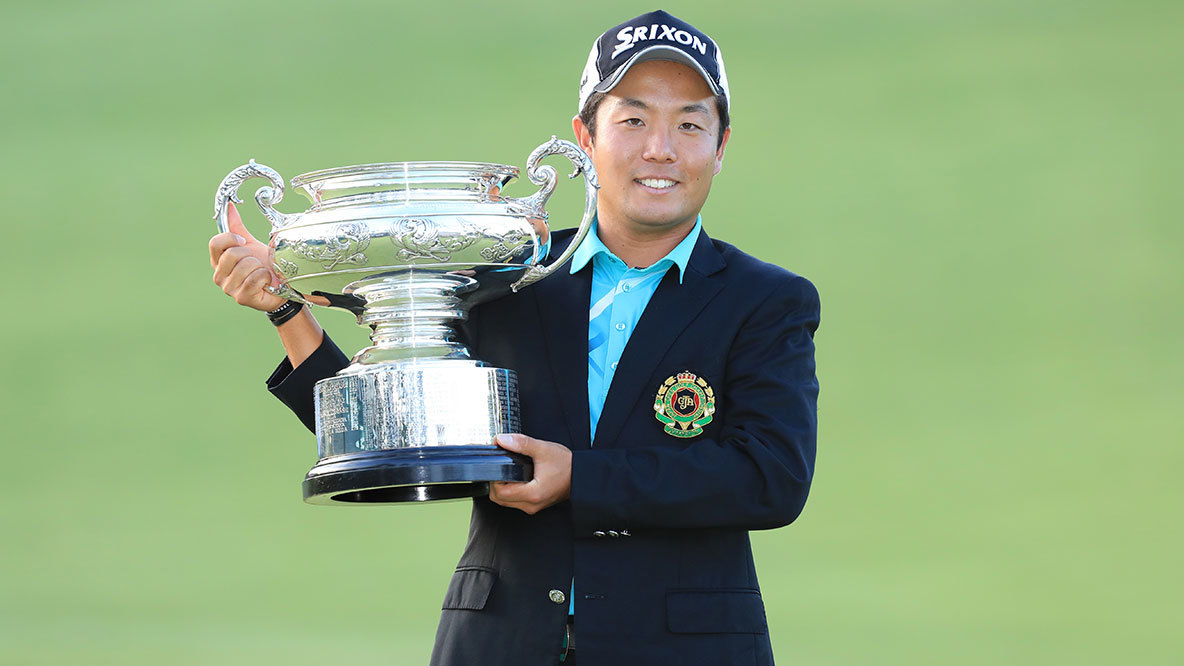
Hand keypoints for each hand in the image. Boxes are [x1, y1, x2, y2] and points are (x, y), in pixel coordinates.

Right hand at [209, 202, 327, 310]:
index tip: (244, 242)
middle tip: (257, 263)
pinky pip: (254, 278)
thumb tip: (229, 207)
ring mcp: (229, 288)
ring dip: (260, 267)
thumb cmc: (263, 266)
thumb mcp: (250, 245)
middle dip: (251, 255)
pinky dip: (265, 277)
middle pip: (232, 254)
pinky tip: (267, 281)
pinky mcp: (242, 297)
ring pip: (245, 266)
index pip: (215, 243)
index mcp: (218, 261)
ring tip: (262, 273)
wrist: (281, 287)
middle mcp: (219, 276)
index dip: (231, 239)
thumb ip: (237, 228)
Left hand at [489, 434, 571, 514]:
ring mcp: (533, 507)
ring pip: (506, 502)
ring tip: (511, 473)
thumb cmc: (566, 465)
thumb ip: (521, 443)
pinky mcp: (534, 505)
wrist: (582, 475)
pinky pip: (515, 502)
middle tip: (503, 469)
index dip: (494, 478)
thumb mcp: (543, 449)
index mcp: (533, 493)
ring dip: (503, 488)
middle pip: (499, 499)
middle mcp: (531, 504)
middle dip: (496, 483)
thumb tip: (502, 440)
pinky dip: (511, 492)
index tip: (498, 467)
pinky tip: (517, 480)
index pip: (499, 493)